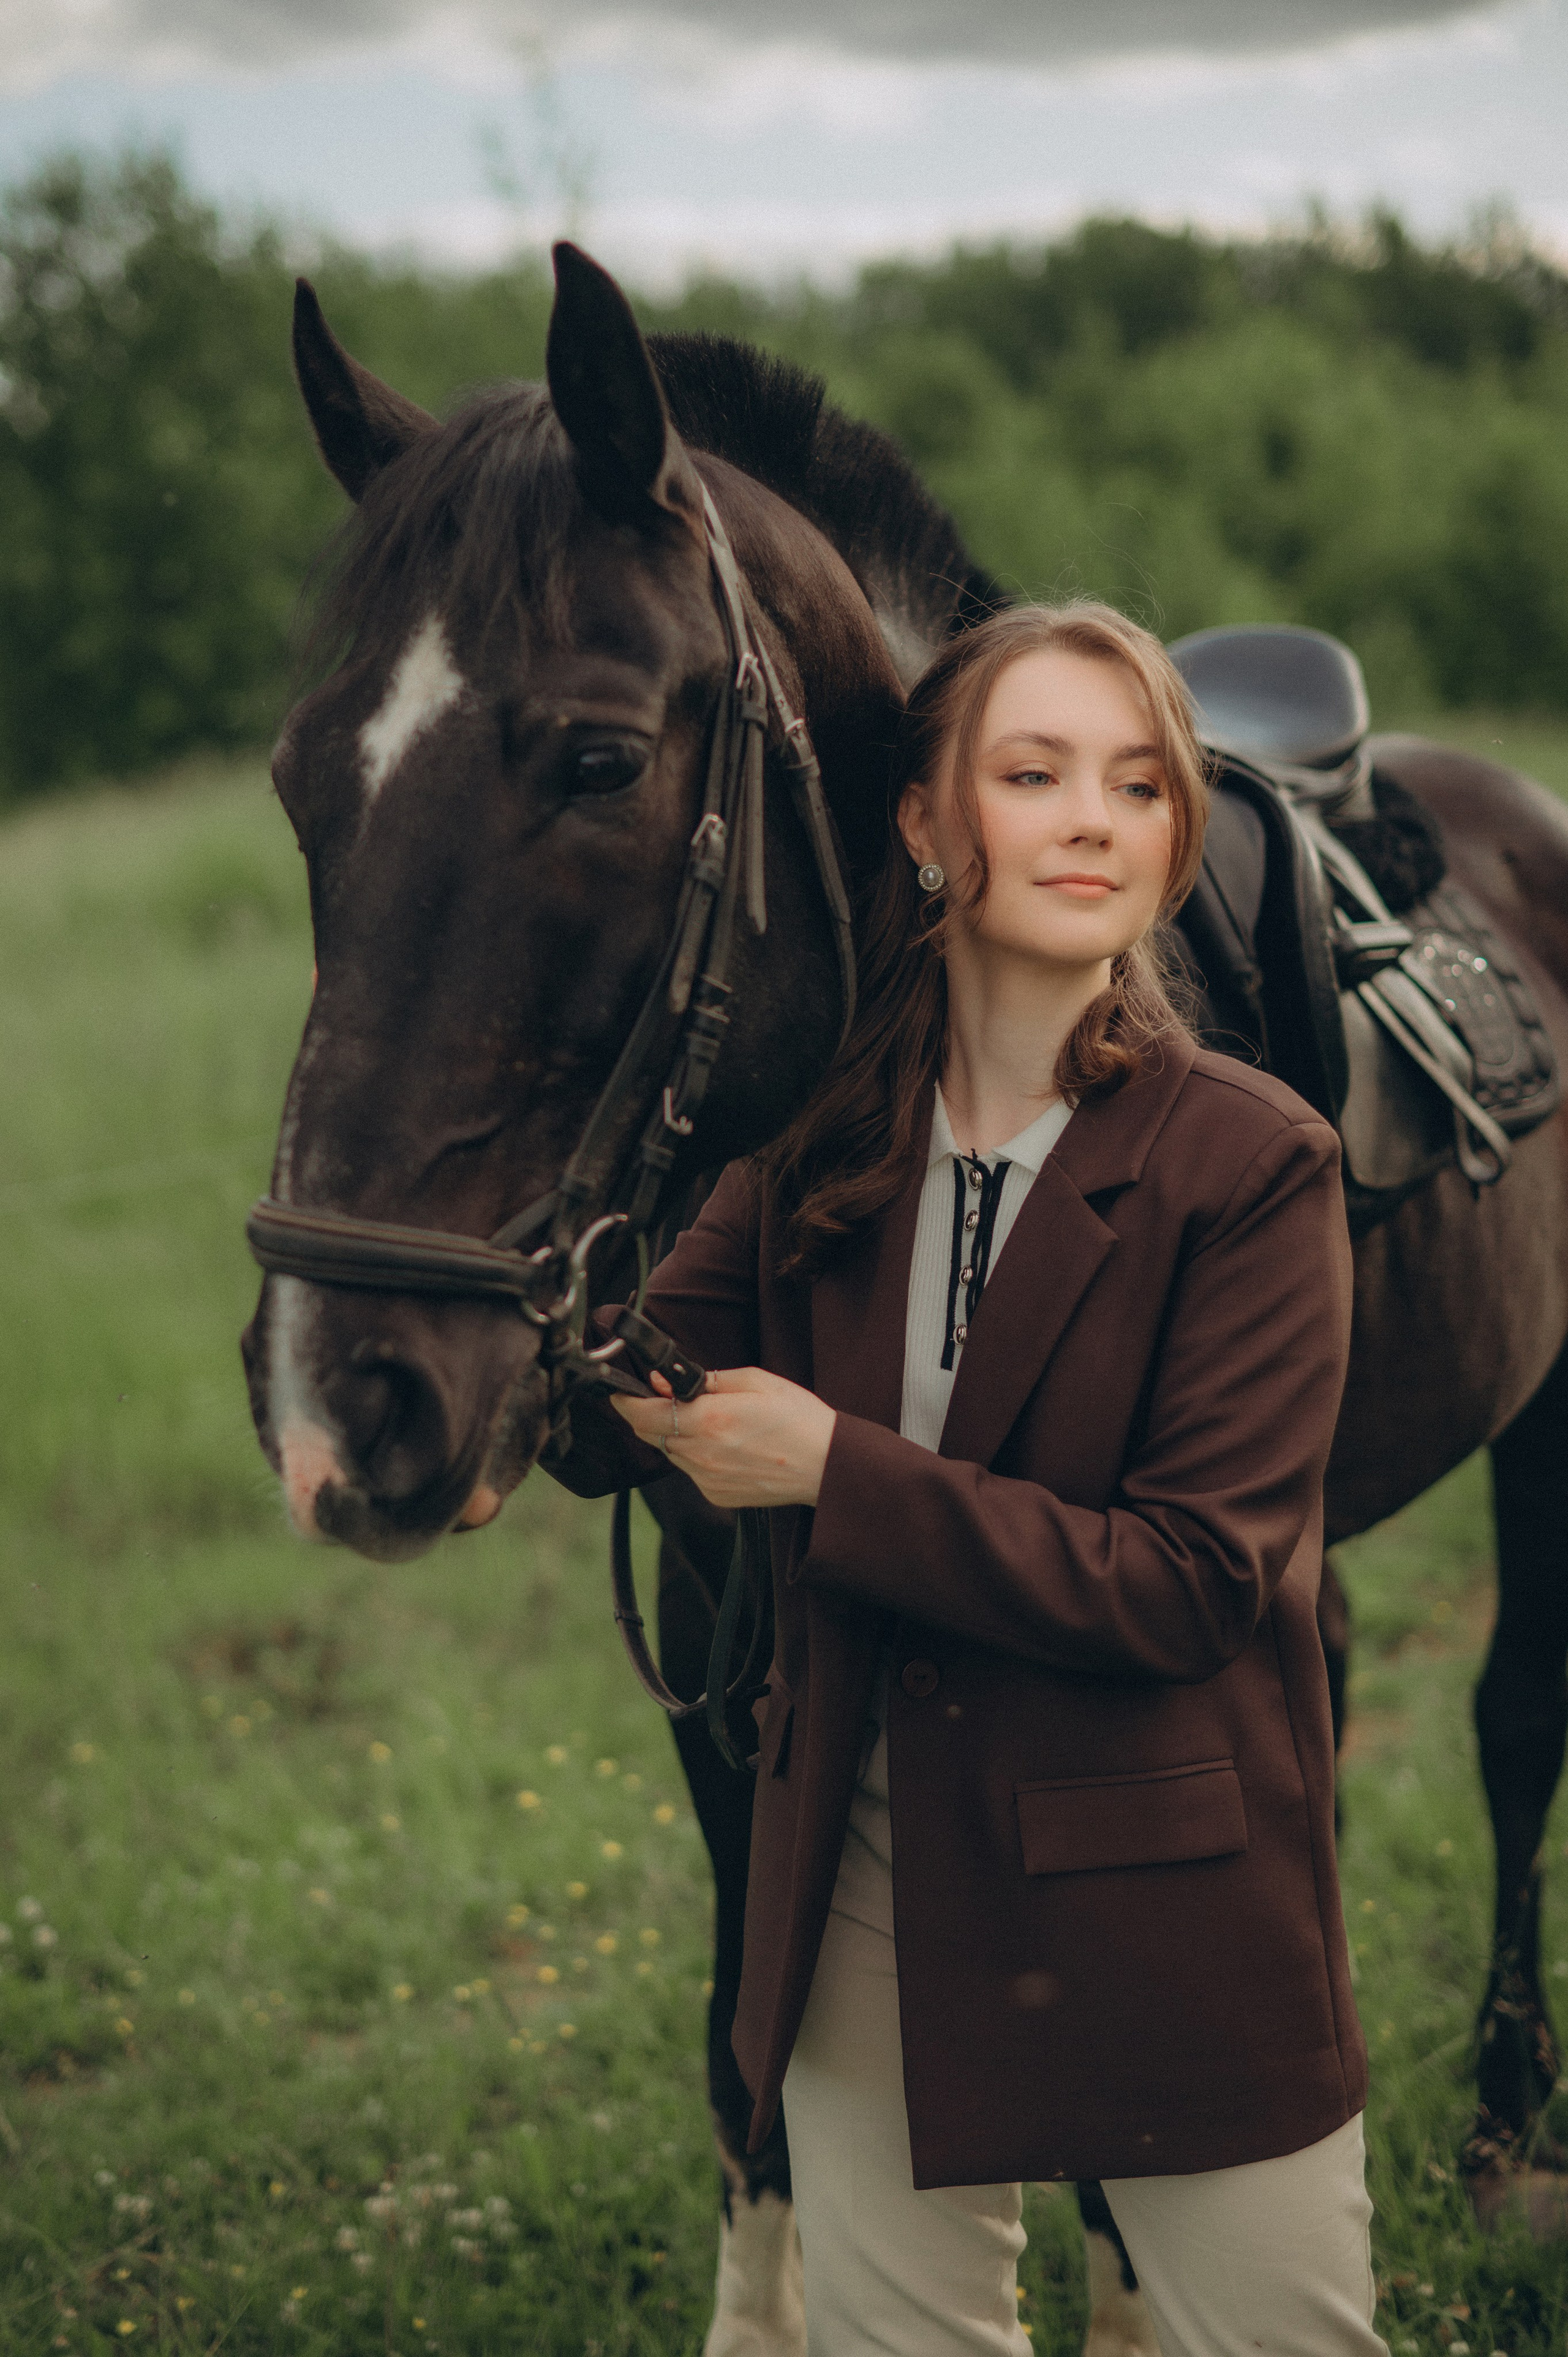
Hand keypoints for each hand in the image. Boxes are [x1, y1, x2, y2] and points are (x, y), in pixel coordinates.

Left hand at [612, 1366, 835, 1510]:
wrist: (826, 1466)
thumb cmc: (797, 1418)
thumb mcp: (755, 1380)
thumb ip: (705, 1379)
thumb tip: (667, 1380)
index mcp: (708, 1419)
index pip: (643, 1414)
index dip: (625, 1401)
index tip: (620, 1392)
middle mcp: (700, 1454)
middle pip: (651, 1434)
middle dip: (651, 1415)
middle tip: (668, 1398)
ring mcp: (706, 1479)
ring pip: (671, 1452)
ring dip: (676, 1435)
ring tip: (713, 1422)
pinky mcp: (716, 1495)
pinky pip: (692, 1471)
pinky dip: (697, 1456)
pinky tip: (728, 1446)